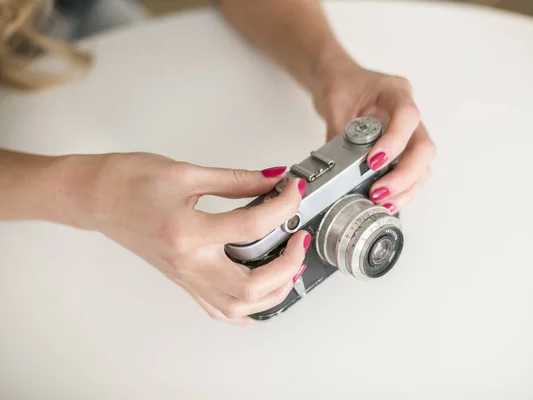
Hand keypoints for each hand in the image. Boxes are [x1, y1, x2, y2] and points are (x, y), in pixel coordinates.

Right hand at [60, 153, 308, 326]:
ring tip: (289, 266)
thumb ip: (236, 180)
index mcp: (188, 231)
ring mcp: (186, 277)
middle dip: (287, 264)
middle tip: (299, 238)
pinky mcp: (183, 280)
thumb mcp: (186, 172)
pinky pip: (218, 310)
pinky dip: (246, 310)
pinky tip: (261, 297)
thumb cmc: (129, 182)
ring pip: (237, 307)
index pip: (251, 225)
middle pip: (250, 286)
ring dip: (273, 292)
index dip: (283, 206)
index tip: (294, 190)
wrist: (97, 197)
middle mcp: (188, 263)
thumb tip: (272, 179)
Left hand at [312, 59, 435, 211]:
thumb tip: (336, 169)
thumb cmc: (342, 86)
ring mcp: (411, 134)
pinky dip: (402, 190)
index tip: (373, 162)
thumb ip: (338, 133)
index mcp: (396, 91)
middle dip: (404, 174)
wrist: (341, 83)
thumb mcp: (334, 103)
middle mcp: (410, 114)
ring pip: (423, 165)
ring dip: (406, 188)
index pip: (407, 116)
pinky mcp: (404, 151)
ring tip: (382, 202)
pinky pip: (412, 174)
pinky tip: (387, 202)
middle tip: (379, 192)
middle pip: (423, 147)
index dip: (395, 142)